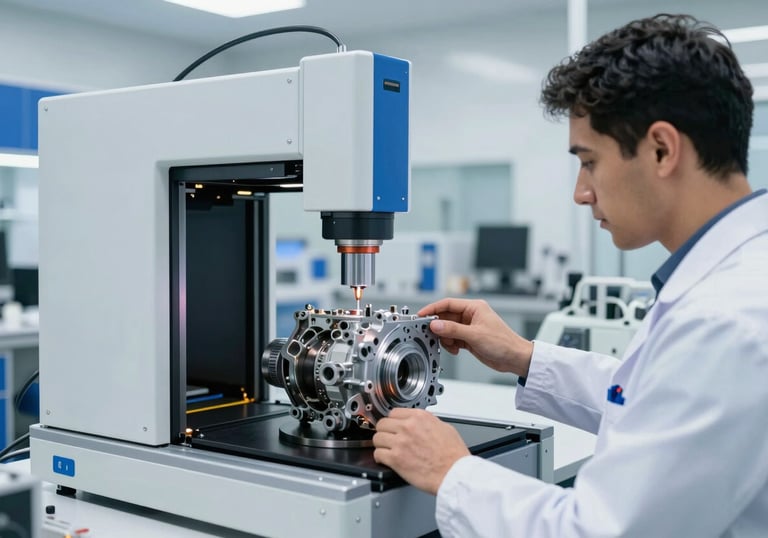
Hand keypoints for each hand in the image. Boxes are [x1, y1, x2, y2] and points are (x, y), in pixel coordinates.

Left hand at [373, 408, 469, 494]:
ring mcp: (400, 442)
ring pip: (377, 438)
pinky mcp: (396, 459)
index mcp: (419, 417)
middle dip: (385, 431)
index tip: (392, 426)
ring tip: (387, 449)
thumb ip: (428, 422)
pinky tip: (386, 459)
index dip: (393, 421)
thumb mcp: (445, 428)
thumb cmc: (453, 455)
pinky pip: (378, 454)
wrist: (454, 473)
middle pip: (382, 424)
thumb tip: (420, 423)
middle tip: (388, 438)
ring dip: (381, 444)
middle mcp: (408, 427)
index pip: (394, 412)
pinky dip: (380, 457)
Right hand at [418, 298, 532, 376]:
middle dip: (439, 327)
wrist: (514, 358)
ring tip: (451, 345)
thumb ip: (452, 330)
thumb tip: (435, 325)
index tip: (421, 315)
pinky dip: (451, 345)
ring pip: (448, 330)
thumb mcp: (474, 335)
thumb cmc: (503, 342)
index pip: (447, 304)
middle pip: (446, 317)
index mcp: (474, 307)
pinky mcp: (469, 339)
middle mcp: (471, 315)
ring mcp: (469, 327)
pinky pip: (453, 339)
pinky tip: (456, 350)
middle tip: (431, 334)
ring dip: (446, 338)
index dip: (433, 309)